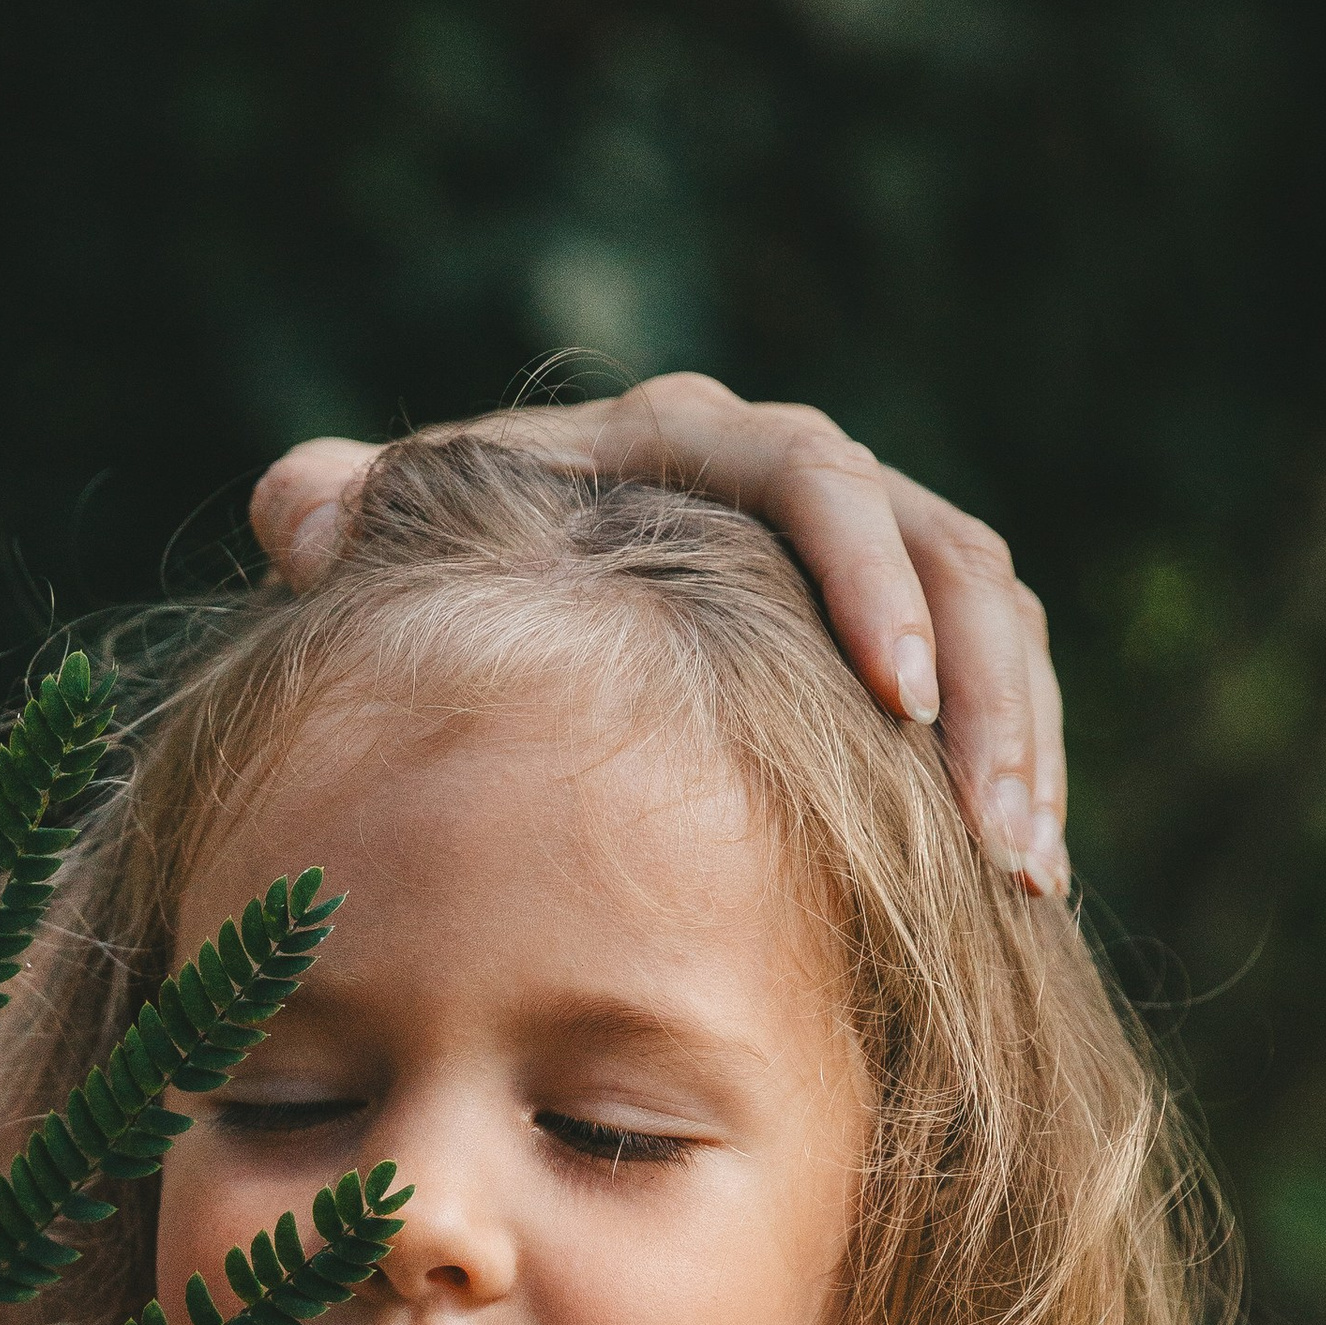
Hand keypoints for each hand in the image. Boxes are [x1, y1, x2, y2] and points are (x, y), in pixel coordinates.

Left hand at [252, 375, 1069, 899]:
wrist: (485, 593)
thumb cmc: (433, 564)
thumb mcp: (391, 539)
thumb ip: (343, 517)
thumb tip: (295, 506)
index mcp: (685, 438)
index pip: (811, 473)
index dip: (864, 577)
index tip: (892, 695)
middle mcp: (793, 473)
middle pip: (943, 551)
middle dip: (983, 695)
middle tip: (995, 830)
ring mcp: (862, 551)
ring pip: (992, 620)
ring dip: (1021, 746)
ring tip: (1029, 877)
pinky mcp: (895, 630)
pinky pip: (989, 684)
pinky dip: (1012, 772)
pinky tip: (1022, 886)